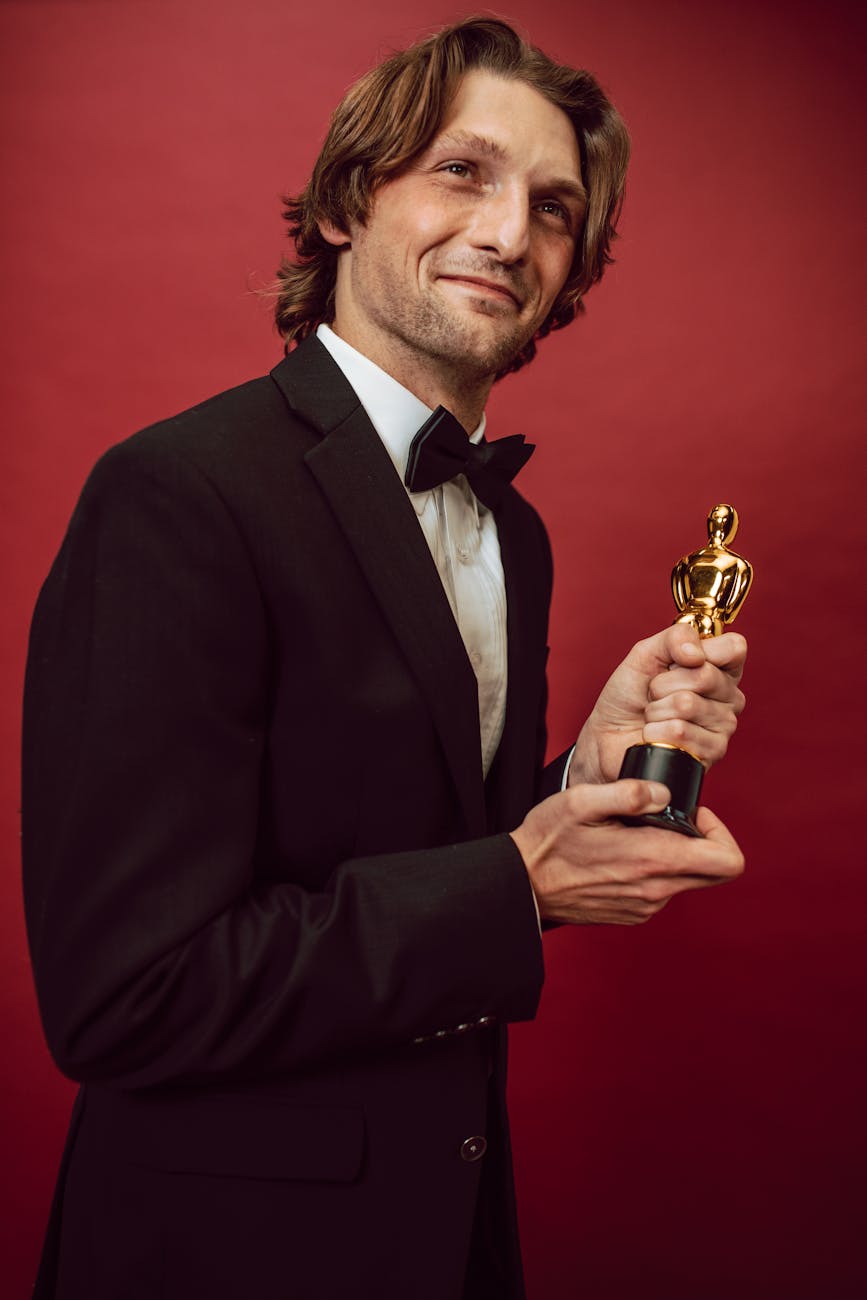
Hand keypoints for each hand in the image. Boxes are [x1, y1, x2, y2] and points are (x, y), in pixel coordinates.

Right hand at [511, 779, 744, 925]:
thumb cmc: (547, 842)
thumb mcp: (580, 802)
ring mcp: (646, 907)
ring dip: (675, 854)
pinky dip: (654, 870)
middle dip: (704, 841)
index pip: (727, 860)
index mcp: (652, 859)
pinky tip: (622, 853)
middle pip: (715, 872)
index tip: (693, 813)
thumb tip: (664, 792)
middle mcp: (656, 891)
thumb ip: (627, 792)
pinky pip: (663, 890)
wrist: (523, 886)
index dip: (720, 832)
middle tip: (669, 819)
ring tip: (636, 834)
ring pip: (688, 879)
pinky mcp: (634, 914)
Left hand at [569, 624, 746, 785]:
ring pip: (687, 705)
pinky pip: (679, 731)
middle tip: (654, 693)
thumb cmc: (630, 695)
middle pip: (704, 676)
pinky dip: (655, 730)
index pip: (734, 648)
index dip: (703, 651)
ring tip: (654, 715)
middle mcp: (729, 696)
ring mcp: (724, 725)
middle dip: (663, 684)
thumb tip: (696, 653)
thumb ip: (675, 638)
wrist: (609, 734)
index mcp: (720, 668)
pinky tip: (657, 734)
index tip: (677, 661)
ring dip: (656, 709)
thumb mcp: (646, 653)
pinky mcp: (712, 752)